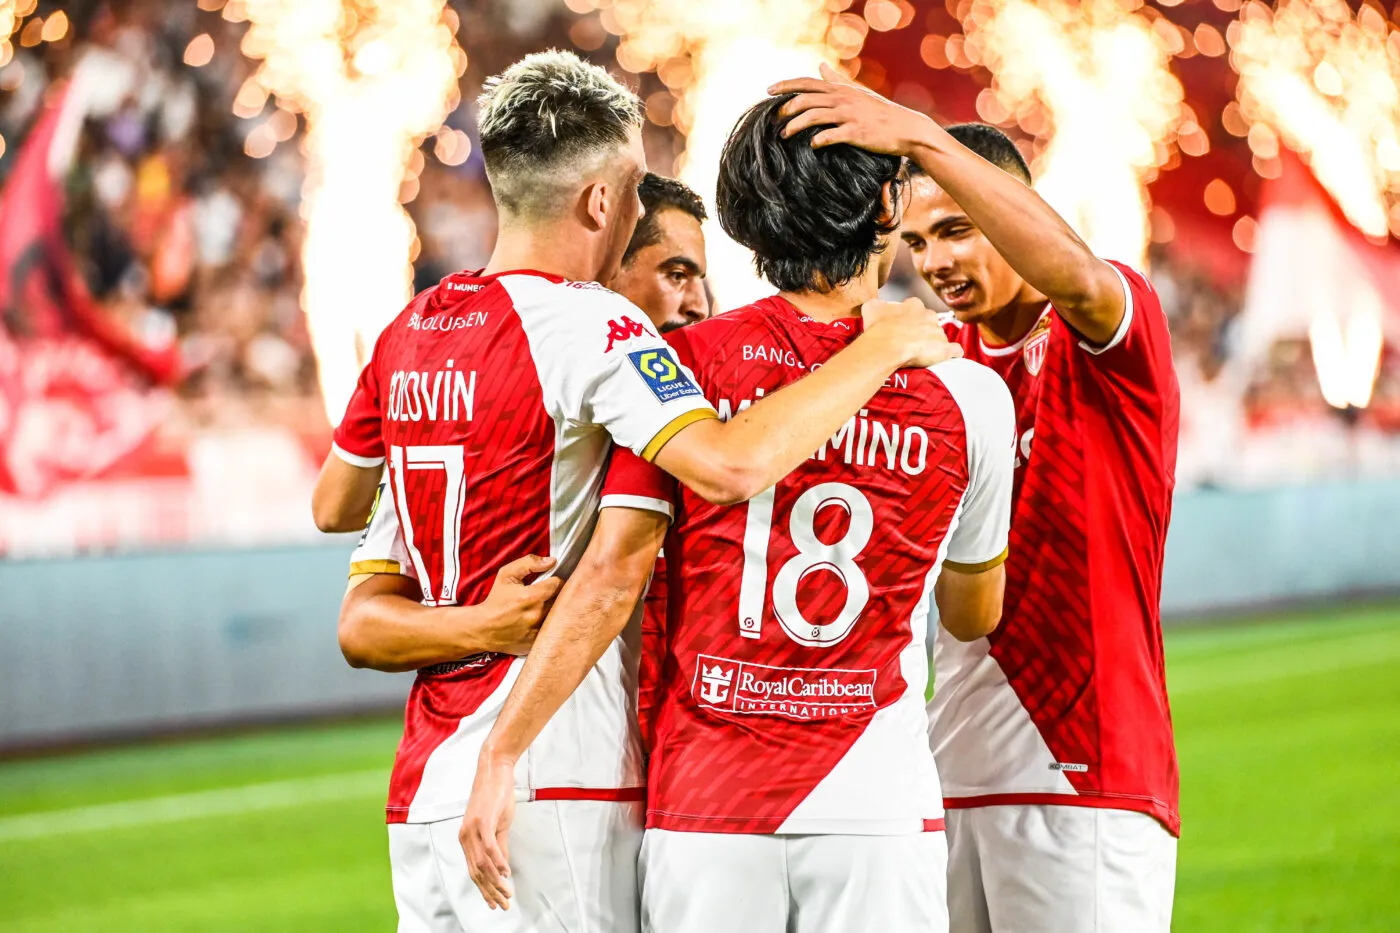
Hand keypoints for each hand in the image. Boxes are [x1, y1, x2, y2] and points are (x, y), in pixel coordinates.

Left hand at [461, 753, 516, 909]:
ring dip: (496, 881)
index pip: (474, 871)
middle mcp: (465, 836)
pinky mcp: (482, 821)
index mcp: (466, 839)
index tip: (495, 903)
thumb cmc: (496, 796)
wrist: (494, 770)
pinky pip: (489, 848)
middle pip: (476, 872)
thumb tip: (503, 869)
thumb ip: (499, 847)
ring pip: (482, 864)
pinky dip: (498, 863)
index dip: (484, 889)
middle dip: (490, 891)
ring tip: (507, 893)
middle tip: (504, 905)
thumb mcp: (498, 825)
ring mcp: (472, 829)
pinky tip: (506, 873)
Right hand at [472, 555, 562, 655]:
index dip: (554, 581)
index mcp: (531, 596)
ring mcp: (539, 631)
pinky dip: (551, 625)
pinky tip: (539, 621)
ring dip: (556, 610)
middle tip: (548, 595)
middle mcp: (537, 615)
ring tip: (544, 607)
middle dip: (557, 595)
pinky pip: (554, 631)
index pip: (558, 584)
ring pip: (560, 616)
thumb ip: (528, 563)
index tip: (548, 583)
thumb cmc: (496, 600)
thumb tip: (551, 561)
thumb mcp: (506, 575)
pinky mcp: (539, 642)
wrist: (483, 629)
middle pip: (562, 600)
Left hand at [768, 63, 937, 155]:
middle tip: (774, 119)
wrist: (906, 128)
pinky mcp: (856, 132)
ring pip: (814, 116)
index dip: (786, 85)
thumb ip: (836, 80)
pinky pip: (831, 135)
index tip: (768, 91)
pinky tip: (811, 145)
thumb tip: (820, 65)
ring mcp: (849, 115)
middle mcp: (842, 99)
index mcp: (840, 89)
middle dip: (785, 108)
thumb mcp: (856, 91)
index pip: (807, 83)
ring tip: (784, 135)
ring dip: (795, 126)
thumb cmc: (880, 112)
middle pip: (805, 99)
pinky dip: (817, 140)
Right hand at [862, 297, 961, 368]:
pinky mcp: (945, 349)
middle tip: (910, 341)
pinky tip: (947, 358)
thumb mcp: (871, 308)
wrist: (887, 346)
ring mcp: (939, 333)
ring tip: (921, 354)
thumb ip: (877, 304)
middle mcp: (929, 316)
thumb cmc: (878, 328)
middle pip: (929, 321)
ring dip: (933, 343)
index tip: (901, 325)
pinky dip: (952, 354)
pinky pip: (955, 350)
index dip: (908, 317)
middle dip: (922, 330)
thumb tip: (877, 305)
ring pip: (939, 337)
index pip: (915, 307)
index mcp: (914, 305)